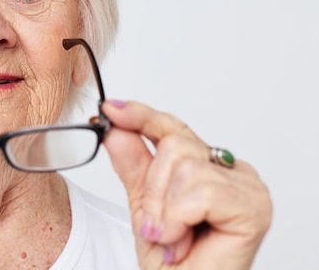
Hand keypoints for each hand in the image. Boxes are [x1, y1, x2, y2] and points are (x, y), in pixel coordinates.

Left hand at [102, 100, 271, 269]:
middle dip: (153, 188)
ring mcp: (247, 187)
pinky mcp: (253, 206)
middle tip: (156, 225)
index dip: (142, 117)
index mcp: (208, 166)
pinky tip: (183, 240)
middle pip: (175, 144)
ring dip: (164, 210)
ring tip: (172, 237)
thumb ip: (133, 163)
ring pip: (185, 166)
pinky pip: (200, 191)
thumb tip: (115, 127)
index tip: (111, 110)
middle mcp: (232, 172)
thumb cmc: (171, 260)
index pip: (174, 128)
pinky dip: (179, 219)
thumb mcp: (143, 204)